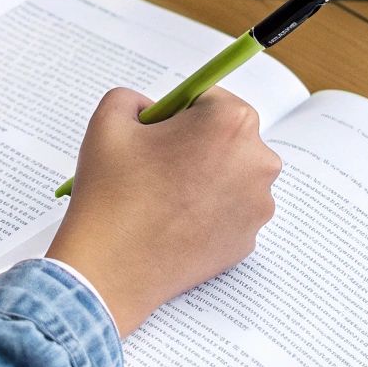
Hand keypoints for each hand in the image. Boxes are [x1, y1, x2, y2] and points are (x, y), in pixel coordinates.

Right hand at [46, 87, 280, 334]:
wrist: (110, 268)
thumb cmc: (111, 192)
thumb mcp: (109, 120)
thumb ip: (133, 98)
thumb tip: (151, 109)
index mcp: (231, 122)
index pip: (210, 99)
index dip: (179, 111)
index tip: (160, 130)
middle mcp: (258, 162)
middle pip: (227, 137)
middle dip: (197, 144)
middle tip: (158, 164)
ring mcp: (258, 206)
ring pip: (231, 175)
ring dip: (206, 177)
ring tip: (164, 196)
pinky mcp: (249, 241)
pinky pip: (230, 212)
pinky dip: (208, 212)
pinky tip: (174, 221)